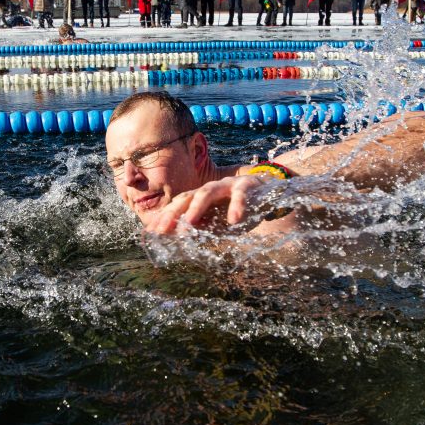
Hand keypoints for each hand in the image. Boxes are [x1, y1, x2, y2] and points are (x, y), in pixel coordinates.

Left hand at [145, 175, 266, 234]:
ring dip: (197, 207)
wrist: (271, 195)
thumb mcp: (221, 225)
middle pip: (187, 197)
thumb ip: (204, 230)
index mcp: (202, 198)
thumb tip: (182, 239)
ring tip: (190, 223)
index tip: (152, 232)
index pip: (179, 206)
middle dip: (174, 213)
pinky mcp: (247, 185)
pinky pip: (240, 195)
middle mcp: (211, 189)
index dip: (165, 217)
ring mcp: (228, 185)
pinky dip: (237, 207)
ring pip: (208, 192)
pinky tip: (234, 221)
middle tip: (164, 230)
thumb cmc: (242, 212)